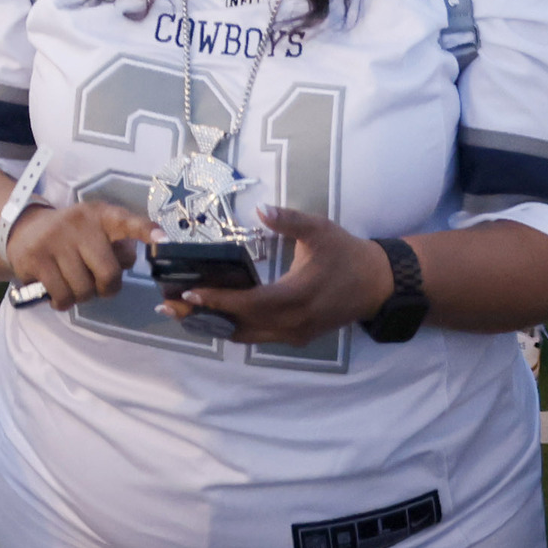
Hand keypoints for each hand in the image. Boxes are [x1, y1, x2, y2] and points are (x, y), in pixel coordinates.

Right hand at [1, 197, 147, 308]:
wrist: (24, 229)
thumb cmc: (71, 237)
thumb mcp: (95, 232)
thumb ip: (116, 246)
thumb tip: (125, 265)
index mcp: (101, 215)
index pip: (128, 221)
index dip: (145, 231)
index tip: (163, 239)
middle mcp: (80, 223)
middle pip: (108, 273)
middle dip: (107, 288)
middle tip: (97, 285)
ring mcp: (56, 239)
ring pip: (84, 290)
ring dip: (82, 296)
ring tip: (73, 283)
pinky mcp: (36, 258)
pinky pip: (62, 296)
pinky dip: (63, 302)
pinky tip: (57, 291)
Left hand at [172, 206, 388, 346]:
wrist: (378, 284)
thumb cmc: (347, 253)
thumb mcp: (320, 230)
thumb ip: (289, 220)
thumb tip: (261, 209)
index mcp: (296, 296)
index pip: (249, 304)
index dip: (218, 301)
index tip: (188, 294)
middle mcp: (292, 323)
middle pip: (240, 326)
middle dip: (203, 317)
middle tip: (168, 308)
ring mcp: (295, 334)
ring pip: (247, 336)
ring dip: (215, 326)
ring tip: (182, 314)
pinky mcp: (297, 337)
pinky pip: (259, 337)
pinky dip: (234, 328)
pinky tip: (214, 317)